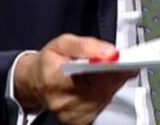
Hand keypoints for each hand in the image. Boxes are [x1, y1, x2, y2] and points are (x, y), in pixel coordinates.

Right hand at [14, 34, 136, 124]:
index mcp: (54, 79)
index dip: (108, 70)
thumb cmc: (49, 61)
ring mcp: (70, 115)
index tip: (121, 61)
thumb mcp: (63, 43)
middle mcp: (61, 102)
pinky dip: (105, 93)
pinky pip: (101, 105)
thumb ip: (86, 45)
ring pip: (104, 98)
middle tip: (124, 61)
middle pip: (100, 89)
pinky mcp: (77, 122)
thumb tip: (110, 52)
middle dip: (115, 74)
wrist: (35, 81)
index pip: (87, 77)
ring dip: (111, 83)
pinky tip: (101, 84)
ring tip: (111, 70)